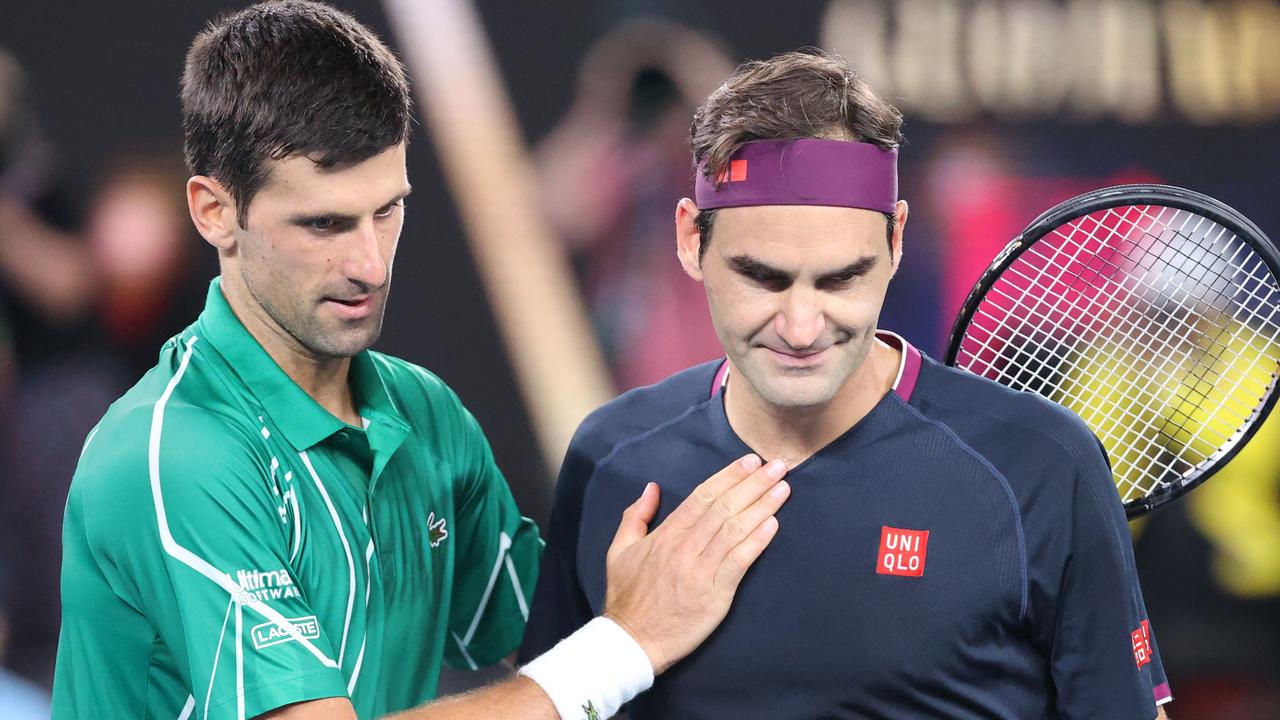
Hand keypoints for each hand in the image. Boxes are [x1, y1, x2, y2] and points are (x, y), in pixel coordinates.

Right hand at [601, 454, 789, 673]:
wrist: (632, 640)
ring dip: (762, 506)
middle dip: (753, 483)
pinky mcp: (715, 594)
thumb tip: (652, 488)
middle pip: (724, 507)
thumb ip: (635, 516)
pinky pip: (739, 562)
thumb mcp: (619, 550)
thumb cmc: (627, 597)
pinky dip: (756, 541)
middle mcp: (686, 547)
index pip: (703, 496)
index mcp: (666, 534)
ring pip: (735, 529)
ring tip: (783, 488)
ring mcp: (701, 570)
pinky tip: (773, 524)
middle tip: (777, 465)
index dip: (729, 476)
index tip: (750, 461)